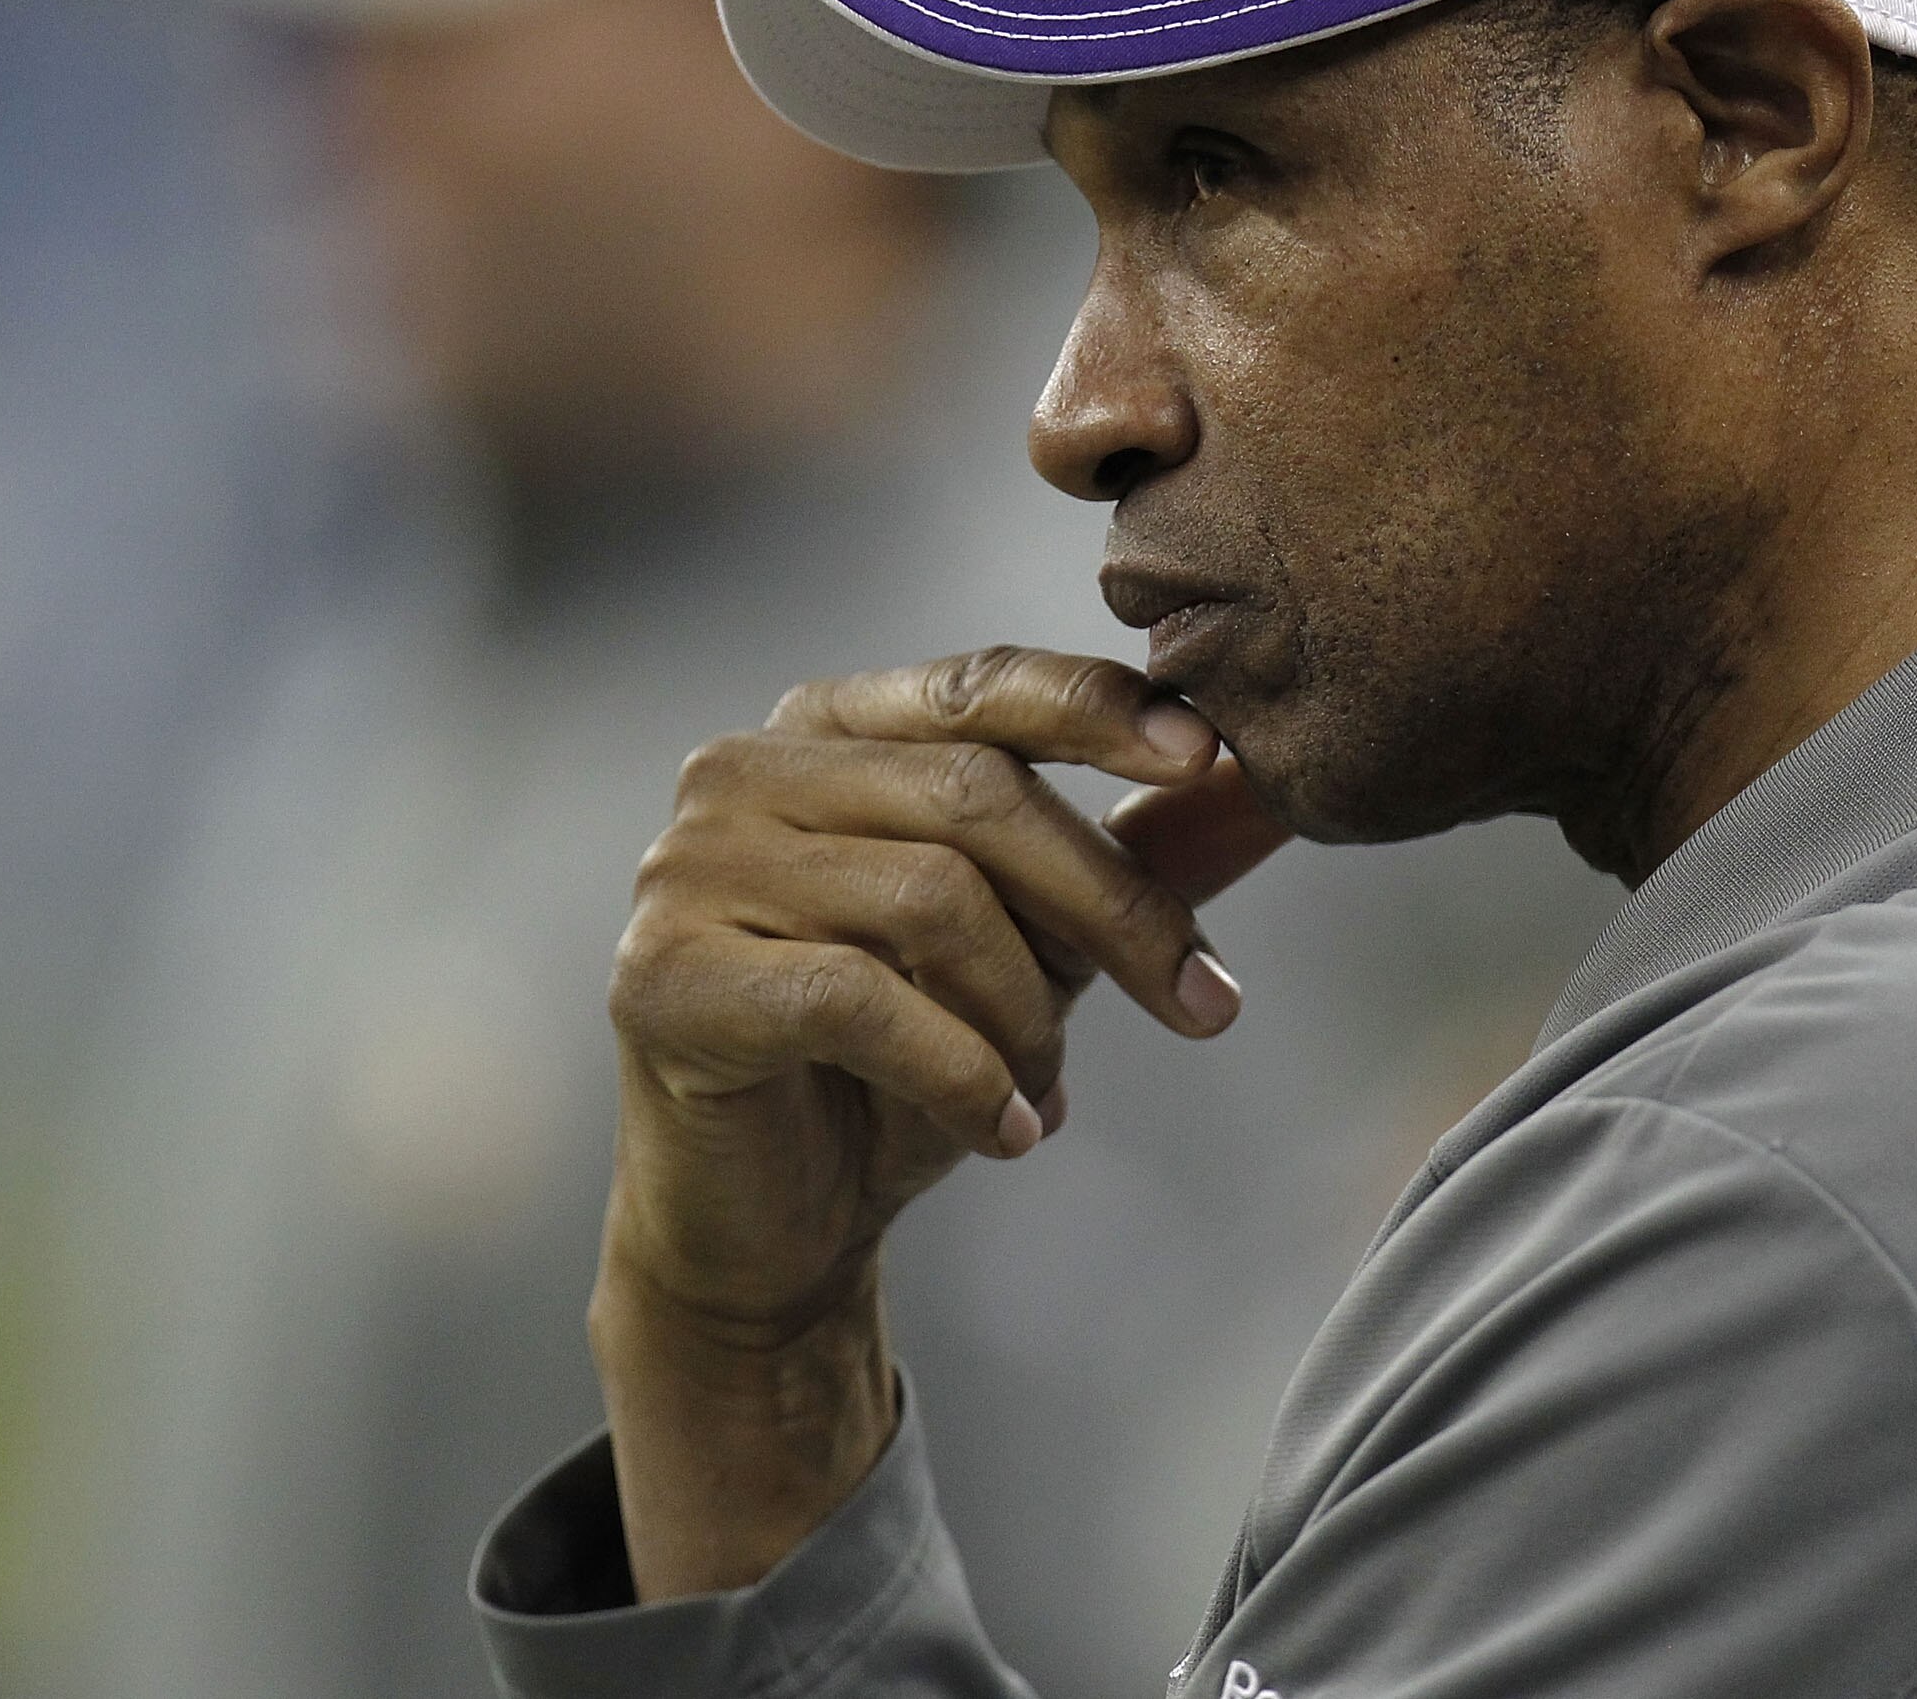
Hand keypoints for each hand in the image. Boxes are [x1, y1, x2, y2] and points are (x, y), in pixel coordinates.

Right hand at [592, 647, 1289, 1595]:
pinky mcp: (664, 977)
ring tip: (1045, 1089)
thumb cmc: (896, 1068)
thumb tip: (1252, 789)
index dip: (1101, 708)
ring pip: (930, 897)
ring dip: (1028, 1012)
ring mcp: (689, 869)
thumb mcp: (1030, 945)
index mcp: (826, 730)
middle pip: (975, 794)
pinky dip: (961, 1073)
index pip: (981, 685)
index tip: (1213, 759)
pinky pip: (860, 999)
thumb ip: (1121, 859)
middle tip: (1208, 1002)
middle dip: (1114, 904)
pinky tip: (1003, 1131)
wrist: (771, 1231)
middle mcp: (743, 773)